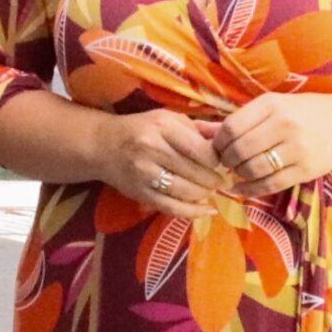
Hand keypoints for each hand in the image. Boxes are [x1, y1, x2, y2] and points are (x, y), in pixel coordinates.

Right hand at [89, 108, 224, 217]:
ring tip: (210, 191)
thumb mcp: (168, 119)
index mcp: (163, 127)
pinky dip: (193, 212)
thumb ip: (199, 129)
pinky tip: (207, 211)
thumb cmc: (141, 129)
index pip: (203, 151)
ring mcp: (144, 173)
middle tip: (222, 182)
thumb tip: (229, 140)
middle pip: (197, 173)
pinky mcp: (139, 192)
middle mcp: (152, 149)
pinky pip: (172, 207)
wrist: (102, 145)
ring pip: (186, 191)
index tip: (222, 163)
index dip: (218, 161)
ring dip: (205, 195)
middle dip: (215, 181)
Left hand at [210, 94, 331, 198]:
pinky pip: (270, 184)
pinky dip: (249, 189)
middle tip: (225, 163)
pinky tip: (241, 188)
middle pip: (239, 150)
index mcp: (272, 105)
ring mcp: (297, 148)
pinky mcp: (306, 170)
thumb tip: (196, 131)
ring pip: (253, 168)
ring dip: (238, 174)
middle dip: (226, 160)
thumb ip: (235, 120)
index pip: (231, 127)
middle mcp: (284, 125)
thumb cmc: (301, 114)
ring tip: (236, 172)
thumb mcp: (270, 108)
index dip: (217, 143)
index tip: (216, 148)